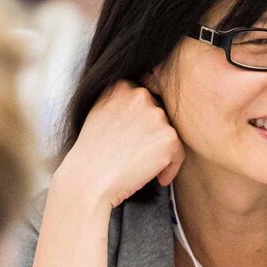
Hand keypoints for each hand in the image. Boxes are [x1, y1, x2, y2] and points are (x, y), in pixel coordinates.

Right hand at [55, 83, 183, 211]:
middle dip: (151, 136)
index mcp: (121, 85)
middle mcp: (140, 95)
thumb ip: (121, 103)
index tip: (133, 141)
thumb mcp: (98, 113)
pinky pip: (178, 153)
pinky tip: (157, 179)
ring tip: (140, 167)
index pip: (144, 100)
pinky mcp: (169, 137)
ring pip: (169, 134)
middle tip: (135, 156)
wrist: (88, 181)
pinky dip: (170, 168)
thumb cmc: (90, 154)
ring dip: (160, 151)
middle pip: (158, 116)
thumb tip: (144, 107)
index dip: (141, 124)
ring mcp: (156, 115)